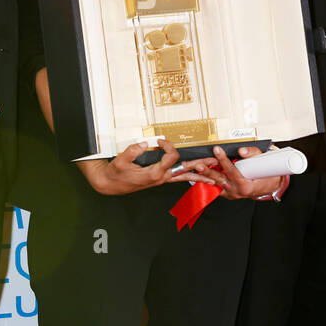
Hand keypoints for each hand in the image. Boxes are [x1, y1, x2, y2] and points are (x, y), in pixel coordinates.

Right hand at [77, 138, 215, 196]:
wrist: (111, 184)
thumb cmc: (116, 174)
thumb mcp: (121, 161)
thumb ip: (133, 151)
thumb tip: (144, 143)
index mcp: (154, 173)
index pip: (171, 157)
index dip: (168, 146)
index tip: (160, 140)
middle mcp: (161, 177)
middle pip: (186, 170)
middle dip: (201, 165)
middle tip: (215, 161)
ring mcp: (161, 179)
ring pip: (184, 177)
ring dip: (200, 174)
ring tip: (214, 175)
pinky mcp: (160, 179)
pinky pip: (178, 178)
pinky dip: (190, 178)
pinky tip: (197, 178)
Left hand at [196, 145, 284, 199]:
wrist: (267, 187)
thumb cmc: (266, 175)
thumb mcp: (262, 160)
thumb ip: (251, 154)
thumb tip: (241, 151)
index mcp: (245, 186)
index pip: (232, 171)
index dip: (224, 160)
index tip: (217, 150)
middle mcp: (236, 191)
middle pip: (219, 179)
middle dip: (208, 171)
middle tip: (199, 163)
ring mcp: (230, 194)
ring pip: (215, 183)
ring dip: (205, 175)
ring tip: (196, 167)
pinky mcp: (226, 193)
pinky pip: (215, 186)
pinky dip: (208, 180)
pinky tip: (200, 173)